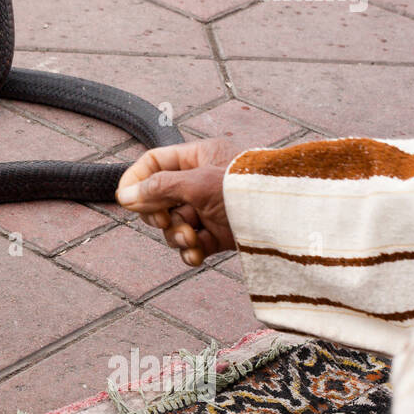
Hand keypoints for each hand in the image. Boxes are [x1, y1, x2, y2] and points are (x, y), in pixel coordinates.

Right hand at [114, 139, 239, 266]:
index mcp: (198, 157)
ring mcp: (210, 209)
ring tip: (191, 239)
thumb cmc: (246, 190)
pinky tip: (196, 255)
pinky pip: (192, 244)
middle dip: (160, 214)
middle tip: (164, 220)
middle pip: (159, 198)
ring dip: (176, 235)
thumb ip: (158, 188)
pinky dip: (190, 251)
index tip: (125, 200)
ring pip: (174, 224)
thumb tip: (124, 196)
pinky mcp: (219, 234)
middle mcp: (201, 181)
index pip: (154, 163)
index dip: (137, 180)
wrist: (289, 219)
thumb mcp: (197, 183)